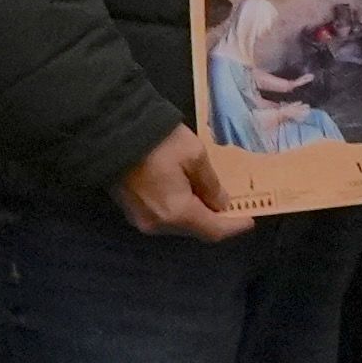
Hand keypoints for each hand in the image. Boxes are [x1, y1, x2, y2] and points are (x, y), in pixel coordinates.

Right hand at [110, 125, 254, 239]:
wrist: (112, 131)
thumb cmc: (159, 142)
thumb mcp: (195, 156)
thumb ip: (211, 184)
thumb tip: (221, 203)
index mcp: (177, 213)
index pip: (213, 231)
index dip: (233, 227)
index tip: (249, 220)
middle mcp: (158, 224)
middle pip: (195, 230)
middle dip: (216, 220)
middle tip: (233, 206)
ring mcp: (141, 219)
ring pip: (179, 224)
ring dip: (197, 214)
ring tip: (212, 197)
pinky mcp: (131, 210)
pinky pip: (164, 217)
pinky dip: (180, 210)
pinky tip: (188, 194)